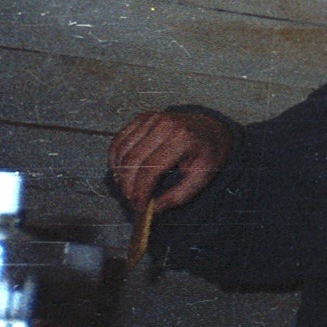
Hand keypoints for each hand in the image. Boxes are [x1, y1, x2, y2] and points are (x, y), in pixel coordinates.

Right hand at [109, 111, 233, 212]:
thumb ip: (179, 195)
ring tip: (127, 189)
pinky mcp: (142, 117)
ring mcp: (152, 118)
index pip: (151, 168)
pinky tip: (121, 173)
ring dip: (119, 174)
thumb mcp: (203, 177)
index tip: (138, 207)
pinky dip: (115, 160)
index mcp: (183, 138)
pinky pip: (119, 141)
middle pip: (132, 160)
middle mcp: (165, 124)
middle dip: (127, 186)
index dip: (140, 191)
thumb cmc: (207, 154)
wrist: (211, 129)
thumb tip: (154, 209)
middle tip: (131, 201)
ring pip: (122, 151)